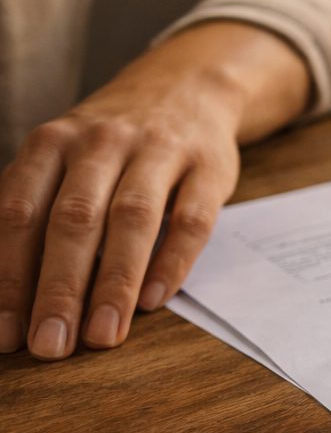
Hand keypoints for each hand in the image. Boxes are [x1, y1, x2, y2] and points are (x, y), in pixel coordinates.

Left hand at [0, 22, 306, 358]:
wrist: (187, 87)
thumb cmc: (113, 145)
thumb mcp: (63, 160)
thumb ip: (37, 210)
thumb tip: (9, 293)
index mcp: (53, 143)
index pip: (21, 212)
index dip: (11, 275)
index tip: (7, 332)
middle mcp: (101, 141)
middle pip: (74, 219)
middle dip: (58, 288)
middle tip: (50, 345)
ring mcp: (159, 150)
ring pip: (131, 219)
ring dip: (113, 283)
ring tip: (102, 336)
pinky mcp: (209, 166)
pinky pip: (191, 218)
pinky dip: (172, 261)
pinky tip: (154, 301)